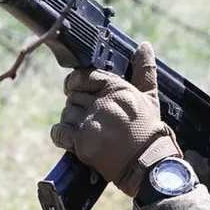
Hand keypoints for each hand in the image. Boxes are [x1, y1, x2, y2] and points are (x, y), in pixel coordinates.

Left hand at [50, 41, 181, 196]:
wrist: (149, 164)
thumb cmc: (150, 131)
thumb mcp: (150, 98)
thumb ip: (144, 71)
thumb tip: (145, 45)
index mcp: (117, 89)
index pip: (84, 76)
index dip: (76, 82)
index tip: (76, 89)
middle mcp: (103, 103)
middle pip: (73, 96)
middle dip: (77, 105)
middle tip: (87, 115)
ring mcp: (91, 122)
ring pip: (66, 113)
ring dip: (71, 121)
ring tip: (84, 129)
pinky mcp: (82, 143)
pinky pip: (59, 132)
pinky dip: (60, 135)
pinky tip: (71, 139)